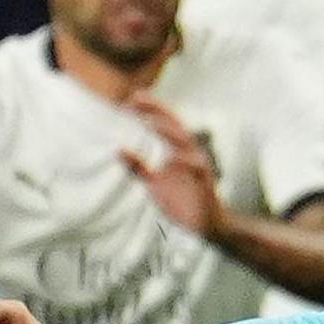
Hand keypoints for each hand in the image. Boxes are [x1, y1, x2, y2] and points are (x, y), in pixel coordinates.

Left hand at [118, 95, 227, 242]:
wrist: (204, 224)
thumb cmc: (181, 201)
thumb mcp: (154, 184)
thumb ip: (138, 167)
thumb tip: (118, 150)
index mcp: (177, 150)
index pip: (164, 124)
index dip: (150, 109)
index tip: (132, 99)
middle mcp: (189, 152)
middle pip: (175, 124)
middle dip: (158, 110)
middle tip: (137, 99)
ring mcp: (198, 165)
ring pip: (186, 142)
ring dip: (169, 131)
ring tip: (151, 122)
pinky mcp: (205, 181)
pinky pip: (197, 167)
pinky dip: (186, 160)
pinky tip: (172, 157)